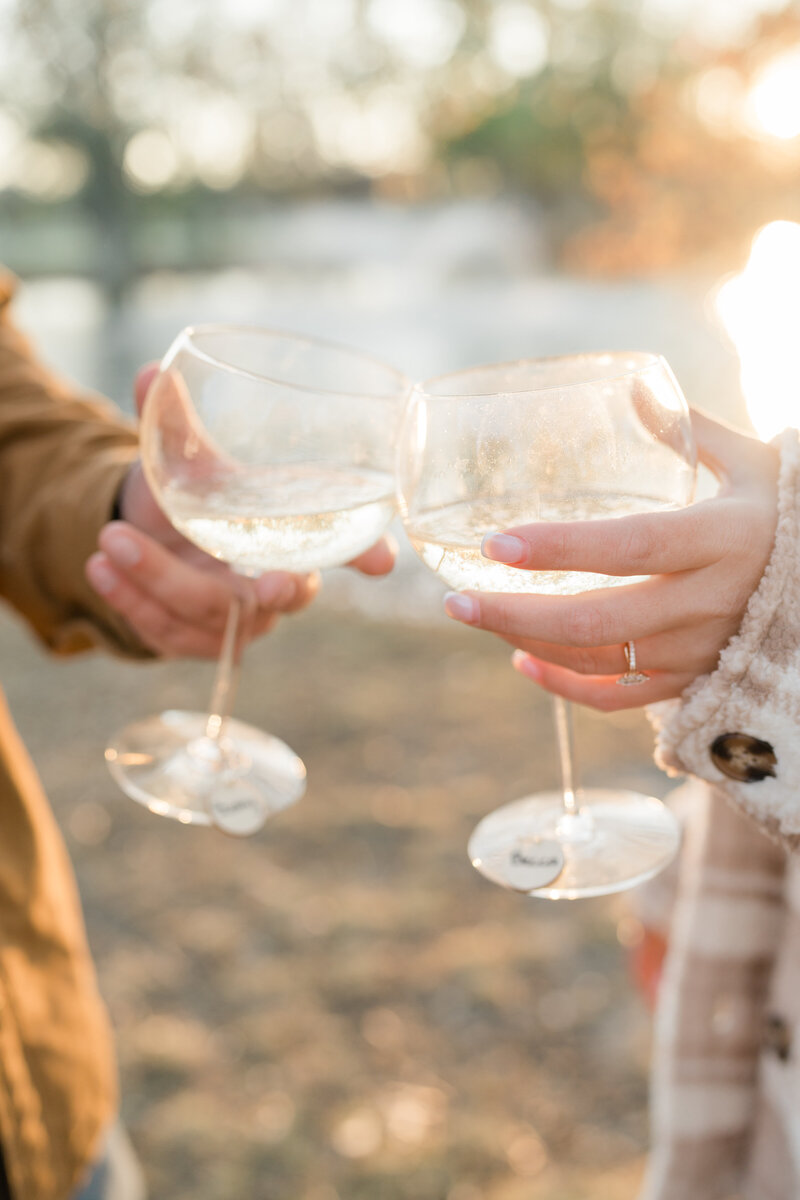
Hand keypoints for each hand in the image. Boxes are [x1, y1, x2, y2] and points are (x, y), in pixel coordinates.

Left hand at [85, 364, 396, 656]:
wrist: (147, 536)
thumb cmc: (194, 494)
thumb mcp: (187, 458)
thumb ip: (175, 422)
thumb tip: (155, 374)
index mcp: (296, 534)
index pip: (348, 547)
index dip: (368, 556)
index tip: (382, 564)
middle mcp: (276, 582)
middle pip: (289, 597)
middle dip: (279, 592)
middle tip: (265, 582)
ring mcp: (237, 618)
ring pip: (213, 616)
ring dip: (160, 580)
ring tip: (111, 541)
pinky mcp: (195, 641)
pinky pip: (169, 634)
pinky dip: (130, 601)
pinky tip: (99, 567)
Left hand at [442, 411, 778, 710]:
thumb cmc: (785, 517)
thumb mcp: (753, 464)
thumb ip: (688, 429)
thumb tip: (629, 385)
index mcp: (720, 539)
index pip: (629, 547)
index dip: (559, 548)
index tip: (495, 543)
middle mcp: (707, 602)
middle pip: (596, 621)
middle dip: (515, 613)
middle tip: (453, 600)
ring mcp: (699, 650)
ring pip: (598, 661)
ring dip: (527, 642)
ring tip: (474, 615)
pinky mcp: (692, 681)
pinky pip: (618, 699)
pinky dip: (564, 686)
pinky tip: (522, 661)